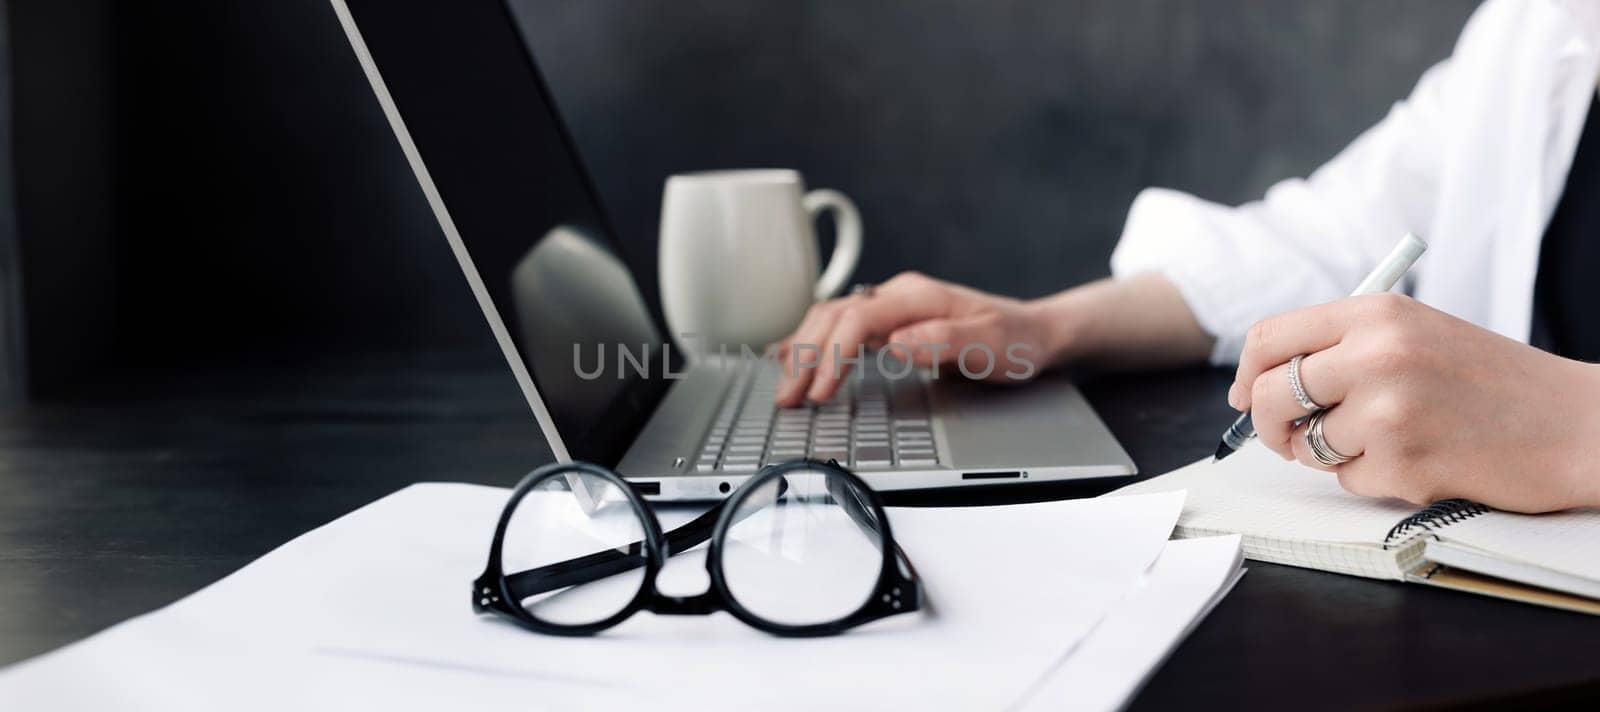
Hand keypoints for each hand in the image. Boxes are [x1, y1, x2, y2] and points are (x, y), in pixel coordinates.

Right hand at [773, 272, 1050, 405]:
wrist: (1035, 332)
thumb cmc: (1016, 340)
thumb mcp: (991, 344)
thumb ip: (944, 341)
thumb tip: (897, 344)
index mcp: (918, 297)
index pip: (858, 318)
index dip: (832, 354)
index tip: (820, 390)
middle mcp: (899, 296)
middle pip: (834, 317)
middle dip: (804, 356)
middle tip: (787, 397)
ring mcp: (892, 308)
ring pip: (830, 319)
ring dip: (802, 350)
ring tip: (785, 386)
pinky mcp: (890, 322)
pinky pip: (840, 325)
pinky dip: (811, 341)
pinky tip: (790, 355)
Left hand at [1231, 293, 1599, 511]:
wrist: (1575, 424)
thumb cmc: (1493, 383)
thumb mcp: (1417, 334)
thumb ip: (1344, 347)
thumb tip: (1260, 383)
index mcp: (1376, 313)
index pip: (1270, 337)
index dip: (1248, 373)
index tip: (1247, 395)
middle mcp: (1375, 354)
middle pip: (1271, 393)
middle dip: (1270, 424)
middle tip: (1289, 437)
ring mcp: (1387, 409)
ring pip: (1307, 443)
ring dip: (1329, 453)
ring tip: (1384, 440)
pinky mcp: (1401, 461)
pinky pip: (1348, 480)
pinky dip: (1372, 478)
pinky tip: (1421, 458)